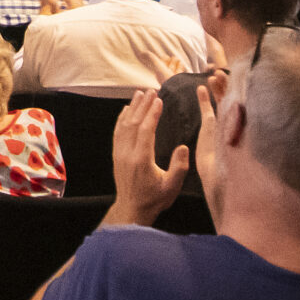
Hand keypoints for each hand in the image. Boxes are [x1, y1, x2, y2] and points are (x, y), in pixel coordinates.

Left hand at [107, 88, 189, 224]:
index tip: (159, 100)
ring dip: (132, 108)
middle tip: (151, 90)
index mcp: (142, 159)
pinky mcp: (116, 155)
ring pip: (124, 125)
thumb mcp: (171, 187)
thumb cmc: (154, 199)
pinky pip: (117, 132)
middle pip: (134, 123)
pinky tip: (125, 109)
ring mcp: (119, 153)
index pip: (146, 130)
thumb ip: (179, 167)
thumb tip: (183, 147)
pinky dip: (121, 118)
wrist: (131, 209)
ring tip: (139, 94)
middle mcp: (128, 153)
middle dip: (143, 105)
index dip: (152, 113)